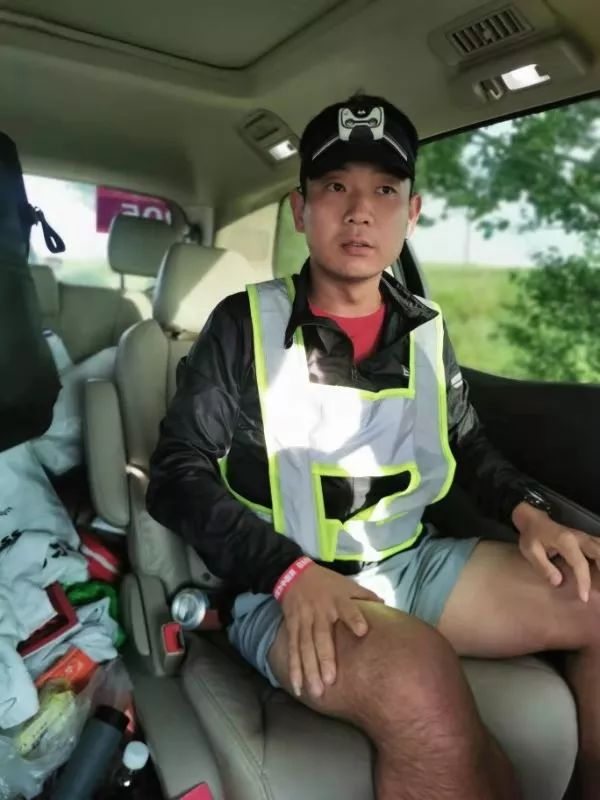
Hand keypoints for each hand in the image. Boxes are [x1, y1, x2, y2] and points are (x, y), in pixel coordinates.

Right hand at [280, 563, 382, 698]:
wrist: (294, 574)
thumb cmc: (327, 582)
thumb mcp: (347, 584)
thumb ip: (365, 596)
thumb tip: (385, 605)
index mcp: (337, 599)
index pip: (347, 608)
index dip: (354, 618)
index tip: (362, 631)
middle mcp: (320, 611)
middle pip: (321, 636)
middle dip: (325, 658)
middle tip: (330, 681)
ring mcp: (304, 620)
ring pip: (305, 647)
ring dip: (309, 669)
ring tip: (316, 692)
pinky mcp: (292, 626)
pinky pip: (292, 649)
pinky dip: (293, 668)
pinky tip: (297, 686)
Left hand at [514, 502, 599, 602]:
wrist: (533, 519)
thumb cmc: (531, 536)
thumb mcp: (530, 551)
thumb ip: (543, 567)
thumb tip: (558, 582)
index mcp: (566, 541)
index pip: (580, 563)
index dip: (583, 581)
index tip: (583, 597)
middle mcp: (580, 537)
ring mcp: (585, 536)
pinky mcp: (586, 538)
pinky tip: (599, 569)